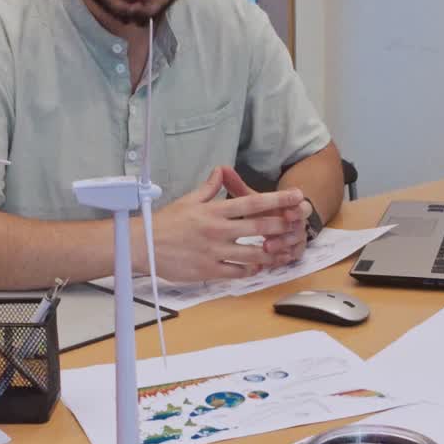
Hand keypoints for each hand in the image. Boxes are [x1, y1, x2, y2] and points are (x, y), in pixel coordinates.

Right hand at [138, 166, 305, 281]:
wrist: (143, 245)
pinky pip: (237, 272)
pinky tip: (258, 268)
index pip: (252, 203)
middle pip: (259, 228)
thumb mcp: (189, 200)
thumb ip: (209, 187)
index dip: (278, 200)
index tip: (296, 197)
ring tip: (285, 251)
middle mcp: (218, 230)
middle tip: (299, 224)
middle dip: (282, 226)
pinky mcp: (209, 270)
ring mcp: (214, 252)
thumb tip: (221, 170)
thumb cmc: (165, 223)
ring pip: (253, 254)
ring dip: (272, 253)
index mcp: (214, 211)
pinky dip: (251, 270)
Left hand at [220, 166, 309, 267]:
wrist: (279, 222)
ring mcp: (296, 236)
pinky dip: (285, 257)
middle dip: (290, 227)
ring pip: (296, 241)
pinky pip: (294, 255)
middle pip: (300, 224)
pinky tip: (275, 260)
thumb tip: (221, 168)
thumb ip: (237, 186)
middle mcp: (296, 220)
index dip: (296, 208)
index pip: (299, 204)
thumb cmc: (261, 210)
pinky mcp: (294, 251)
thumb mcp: (250, 198)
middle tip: (278, 230)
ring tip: (267, 248)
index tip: (287, 211)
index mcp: (289, 205)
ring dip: (284, 244)